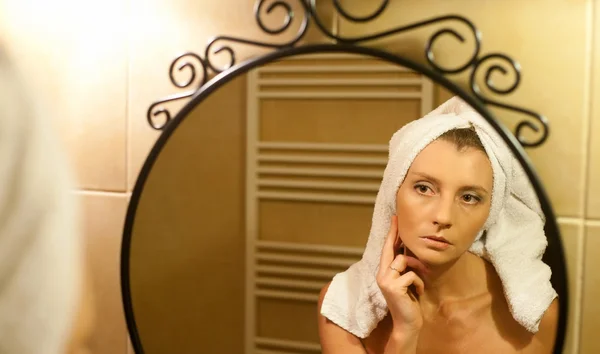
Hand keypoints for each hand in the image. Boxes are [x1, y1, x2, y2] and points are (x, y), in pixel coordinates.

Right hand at [376, 215, 425, 334]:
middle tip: (398, 219)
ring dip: (418, 269)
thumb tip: (410, 248)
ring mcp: (385, 280)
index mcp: (384, 272)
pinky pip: (411, 275)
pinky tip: (418, 292)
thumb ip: (405, 267)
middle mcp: (381, 274)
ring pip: (404, 260)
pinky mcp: (393, 287)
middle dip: (395, 233)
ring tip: (420, 282)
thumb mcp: (407, 280)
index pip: (387, 249)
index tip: (395, 218)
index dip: (391, 233)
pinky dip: (419, 283)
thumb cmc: (410, 302)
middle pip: (390, 249)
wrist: (408, 323)